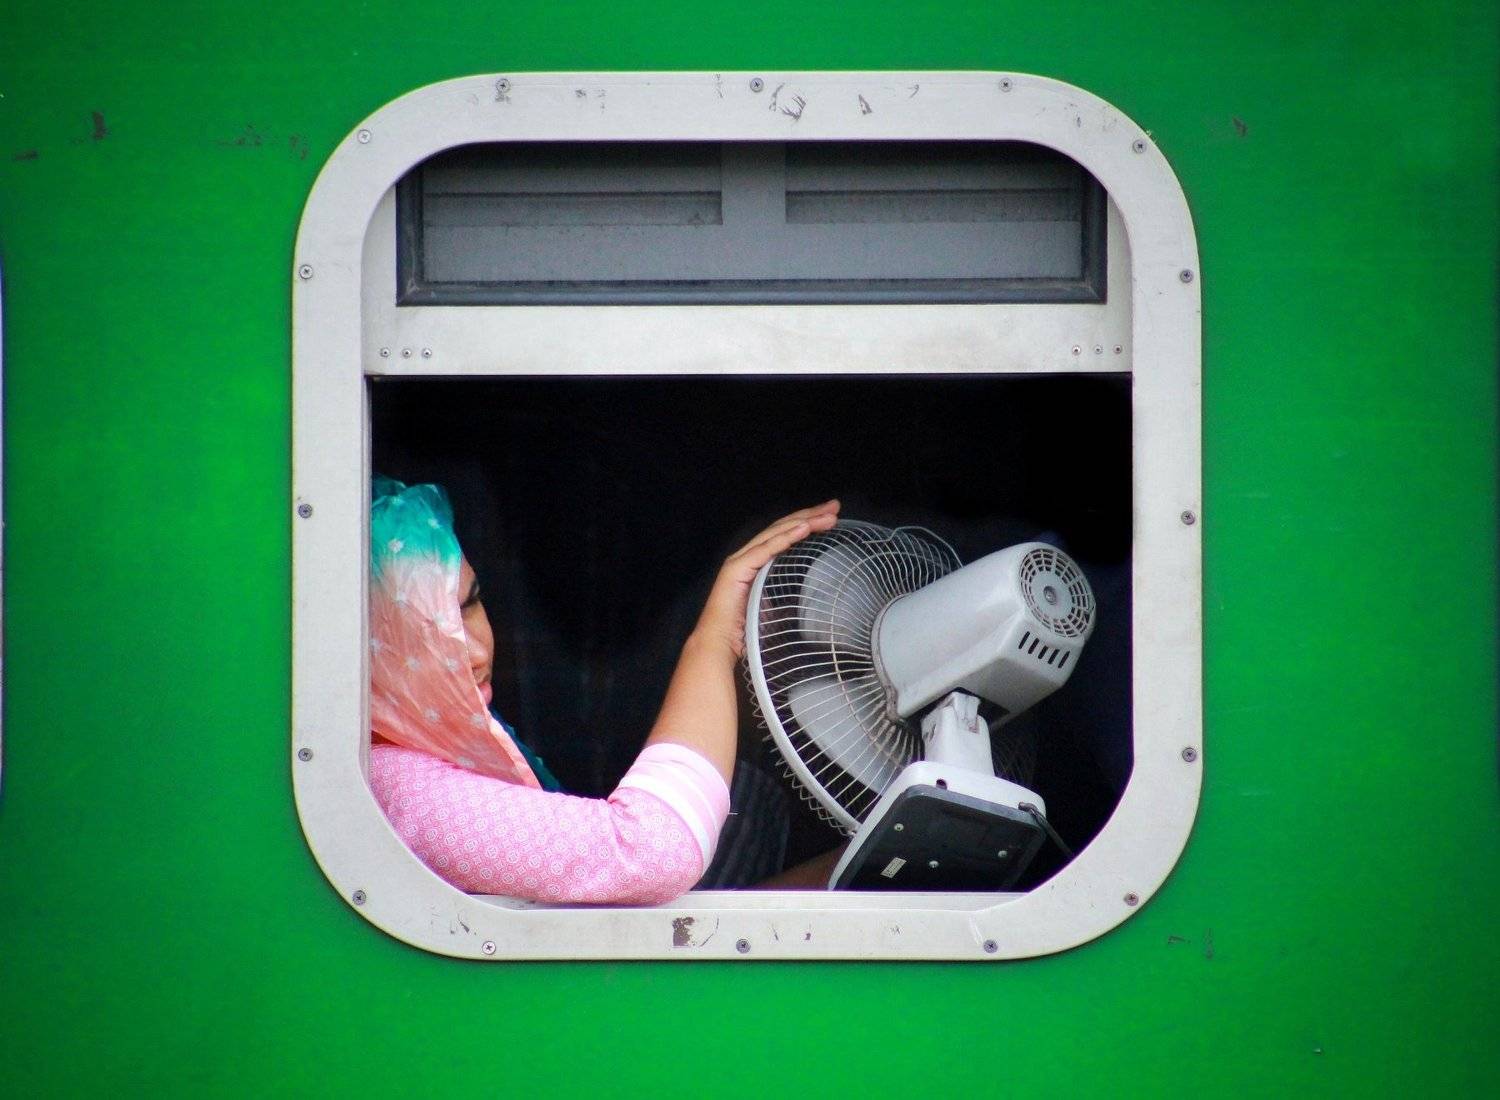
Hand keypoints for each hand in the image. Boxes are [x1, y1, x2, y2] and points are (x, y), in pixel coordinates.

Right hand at [693, 501, 840, 659]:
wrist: (718, 647)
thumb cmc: (744, 633)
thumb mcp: (772, 607)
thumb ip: (785, 594)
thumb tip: (810, 597)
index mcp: (755, 563)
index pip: (784, 536)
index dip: (807, 524)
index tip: (831, 518)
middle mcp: (747, 556)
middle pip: (782, 529)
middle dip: (810, 516)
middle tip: (835, 506)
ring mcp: (740, 560)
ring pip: (776, 534)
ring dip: (803, 522)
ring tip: (827, 516)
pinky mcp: (736, 569)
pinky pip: (766, 549)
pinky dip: (786, 537)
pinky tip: (804, 528)